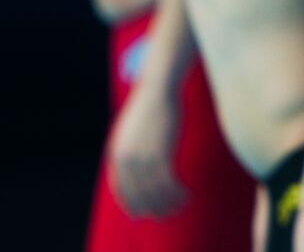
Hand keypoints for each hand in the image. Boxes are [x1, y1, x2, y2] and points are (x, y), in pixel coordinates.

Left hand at [108, 88, 188, 217]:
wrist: (158, 89)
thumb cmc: (149, 108)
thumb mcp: (131, 131)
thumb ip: (129, 151)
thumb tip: (135, 169)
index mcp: (116, 155)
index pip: (122, 191)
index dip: (134, 205)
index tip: (145, 213)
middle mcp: (126, 159)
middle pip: (140, 195)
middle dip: (155, 208)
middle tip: (168, 213)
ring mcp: (143, 156)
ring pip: (156, 192)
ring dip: (170, 202)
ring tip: (182, 204)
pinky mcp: (161, 153)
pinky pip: (169, 183)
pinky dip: (178, 192)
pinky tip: (187, 193)